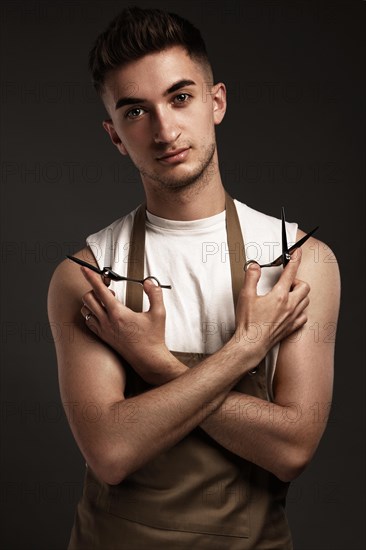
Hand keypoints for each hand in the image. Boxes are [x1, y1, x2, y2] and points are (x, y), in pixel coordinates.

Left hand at [80, 267, 178, 384]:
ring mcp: (103, 330)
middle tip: (108, 287)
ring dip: (92, 301)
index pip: (100, 290)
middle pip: (88, 298)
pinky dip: (91, 313)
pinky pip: (88, 321)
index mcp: (118, 313)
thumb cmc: (153, 338)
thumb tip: (149, 282)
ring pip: (85, 310)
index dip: (91, 277)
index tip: (84, 268)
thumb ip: (155, 294)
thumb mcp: (159, 313)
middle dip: (94, 288)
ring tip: (107, 301)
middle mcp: (107, 321)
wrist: (148, 359)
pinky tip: (103, 313)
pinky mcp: (103, 337)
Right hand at [232, 250, 309, 361]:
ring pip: (306, 301)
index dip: (295, 259)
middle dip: (297, 280)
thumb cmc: (248, 323)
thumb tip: (254, 266)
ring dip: (300, 294)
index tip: (297, 252)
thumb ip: (251, 277)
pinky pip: (304, 316)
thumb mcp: (246, 295)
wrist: (251, 344)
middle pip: (304, 286)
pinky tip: (291, 310)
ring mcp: (292, 317)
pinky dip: (300, 310)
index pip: (290, 272)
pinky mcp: (291, 328)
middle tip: (285, 282)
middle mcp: (289, 306)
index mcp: (279, 295)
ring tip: (288, 295)